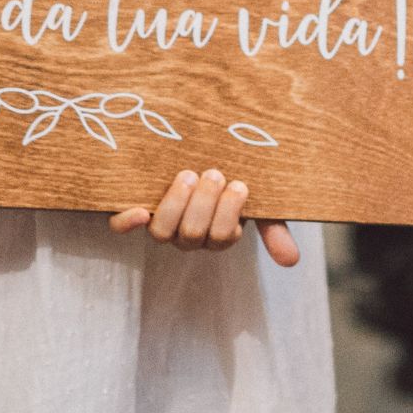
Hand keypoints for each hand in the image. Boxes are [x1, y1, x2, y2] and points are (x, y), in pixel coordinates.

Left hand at [109, 168, 299, 263]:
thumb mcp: (256, 200)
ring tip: (188, 175)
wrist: (197, 152)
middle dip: (205, 204)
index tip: (238, 183)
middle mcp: (185, 235)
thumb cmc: (230, 178)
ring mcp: (159, 223)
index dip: (229, 214)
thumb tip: (292, 260)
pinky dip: (128, 222)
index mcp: (215, 234)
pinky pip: (121, 227)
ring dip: (176, 204)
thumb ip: (272, 226)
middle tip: (214, 173)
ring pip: (163, 232)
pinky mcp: (131, 210)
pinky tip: (138, 211)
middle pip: (193, 234)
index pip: (222, 237)